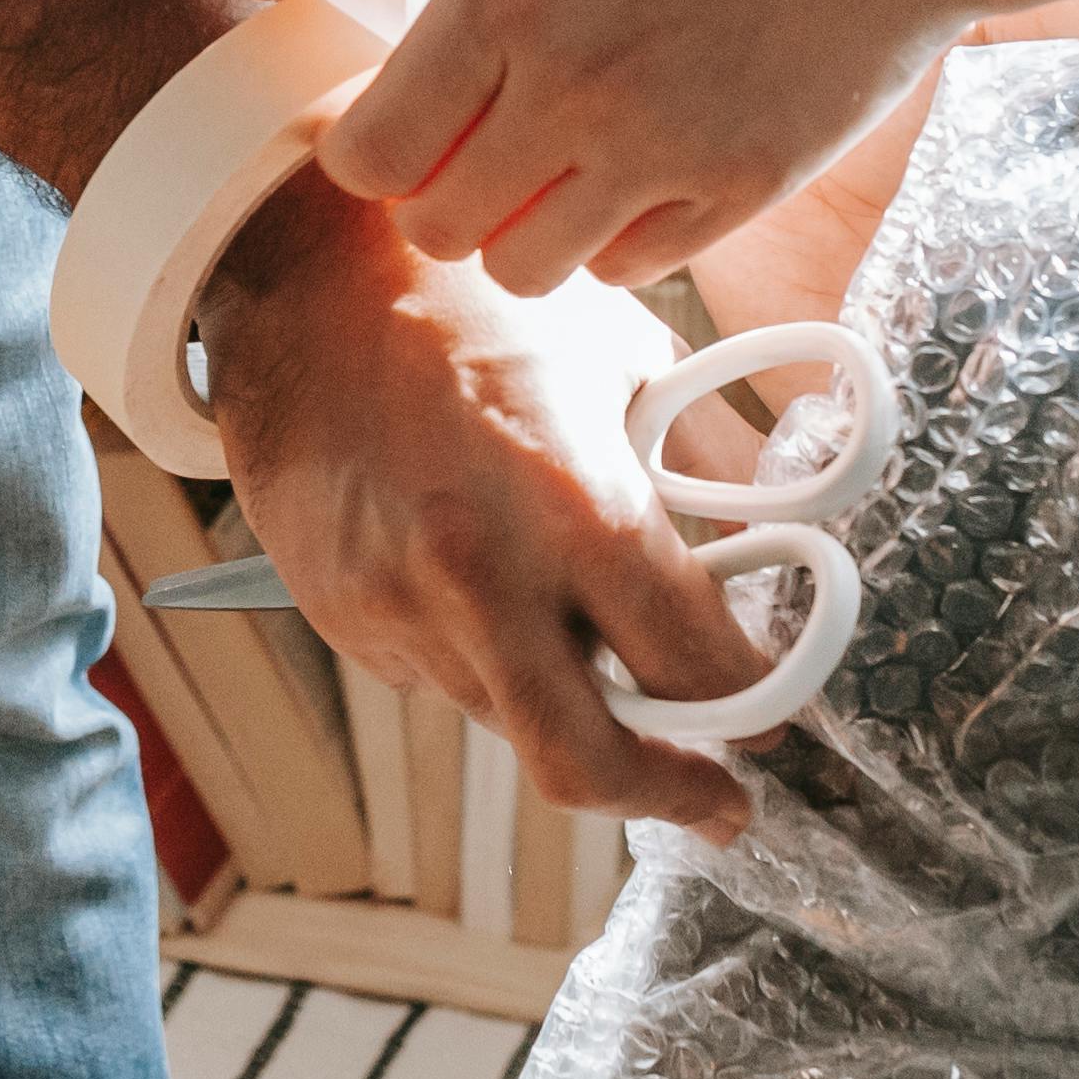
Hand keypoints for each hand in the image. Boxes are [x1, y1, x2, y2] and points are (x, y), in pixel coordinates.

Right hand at [192, 172, 780, 832]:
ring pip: (513, 720)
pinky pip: (443, 679)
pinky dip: (488, 657)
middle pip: (586, 764)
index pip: (691, 665)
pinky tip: (483, 577)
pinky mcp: (345, 620)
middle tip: (717, 802)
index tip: (773, 713)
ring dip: (569, 702)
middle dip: (669, 797)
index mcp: (571, 502)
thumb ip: (711, 465)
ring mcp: (398, 608)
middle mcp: (479, 575)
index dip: (752, 705)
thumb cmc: (479, 299)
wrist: (303, 276)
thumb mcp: (629, 356)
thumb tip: (775, 549)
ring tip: (580, 626)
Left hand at [318, 0, 1000, 295]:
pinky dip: (622, 235)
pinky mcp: (744, 187)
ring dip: (533, 227)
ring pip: (526, 269)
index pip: (369, 150)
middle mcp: (570, 83)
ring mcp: (662, 147)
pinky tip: (653, 160)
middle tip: (493, 142)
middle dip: (448, 196)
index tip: (418, 117)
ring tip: (574, 157)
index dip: (378, 147)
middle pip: (436, 228)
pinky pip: (630, 267)